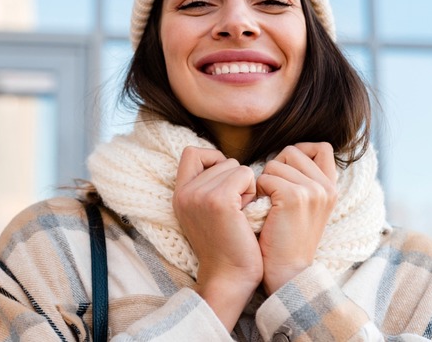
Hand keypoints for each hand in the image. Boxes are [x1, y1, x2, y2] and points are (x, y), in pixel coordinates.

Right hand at [172, 146, 261, 330]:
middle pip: (221, 159)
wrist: (229, 279)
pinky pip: (245, 174)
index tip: (225, 182)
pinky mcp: (219, 200)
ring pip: (236, 166)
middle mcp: (185, 192)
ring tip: (240, 213)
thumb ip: (207, 187)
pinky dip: (252, 191)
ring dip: (245, 186)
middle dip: (235, 180)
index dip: (213, 159)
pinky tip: (246, 214)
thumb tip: (226, 161)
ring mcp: (200, 195)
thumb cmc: (228, 247)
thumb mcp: (206, 213)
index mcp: (179, 195)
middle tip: (235, 209)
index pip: (192, 153)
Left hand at [256, 142, 337, 293]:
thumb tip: (285, 154)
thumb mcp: (304, 207)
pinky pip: (265, 178)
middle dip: (276, 167)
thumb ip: (302, 180)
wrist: (286, 273)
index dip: (300, 151)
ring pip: (275, 163)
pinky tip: (263, 212)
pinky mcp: (294, 197)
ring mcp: (313, 191)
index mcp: (331, 188)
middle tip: (272, 195)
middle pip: (292, 151)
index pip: (322, 147)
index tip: (286, 171)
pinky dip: (257, 193)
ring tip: (268, 207)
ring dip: (264, 182)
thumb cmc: (285, 240)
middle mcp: (326, 187)